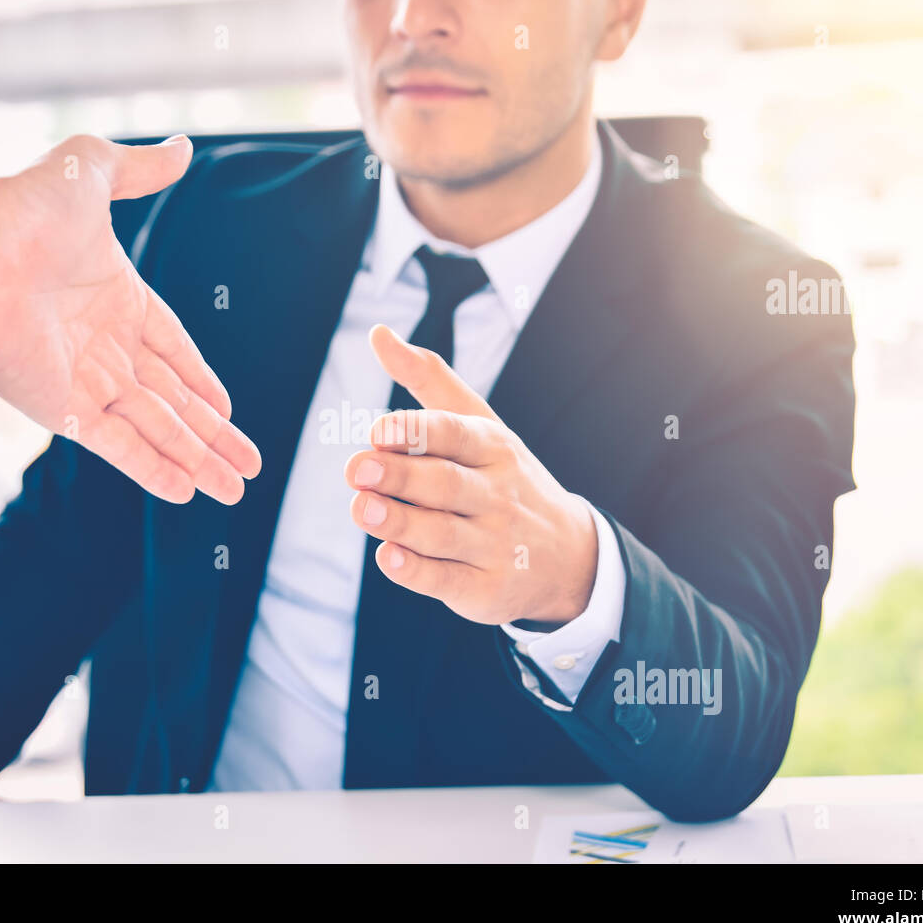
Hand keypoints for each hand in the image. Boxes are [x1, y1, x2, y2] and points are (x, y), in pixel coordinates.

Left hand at [0, 134, 260, 504]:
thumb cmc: (24, 208)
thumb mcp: (93, 170)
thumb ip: (142, 168)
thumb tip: (185, 147)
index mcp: (120, 300)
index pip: (174, 350)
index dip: (202, 381)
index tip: (229, 408)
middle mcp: (106, 348)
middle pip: (174, 402)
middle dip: (214, 436)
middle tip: (250, 467)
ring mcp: (87, 383)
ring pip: (158, 431)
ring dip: (198, 461)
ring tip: (236, 490)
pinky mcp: (66, 411)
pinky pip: (121, 448)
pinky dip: (154, 471)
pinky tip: (187, 493)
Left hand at [345, 324, 597, 626]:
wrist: (567, 556)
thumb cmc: (503, 479)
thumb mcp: (478, 423)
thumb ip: (427, 378)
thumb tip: (377, 332)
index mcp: (493, 448)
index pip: (455, 434)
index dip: (416, 433)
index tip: (377, 431)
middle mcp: (496, 495)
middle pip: (444, 484)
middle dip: (399, 476)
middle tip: (355, 468)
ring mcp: (493, 545)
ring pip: (441, 533)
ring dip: (399, 522)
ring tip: (360, 510)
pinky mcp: (485, 590)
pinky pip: (446, 580)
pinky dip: (416, 571)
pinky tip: (387, 557)